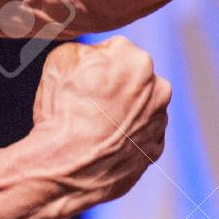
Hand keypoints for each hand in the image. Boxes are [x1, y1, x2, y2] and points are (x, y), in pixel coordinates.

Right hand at [27, 37, 170, 206]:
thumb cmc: (61, 112)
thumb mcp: (59, 60)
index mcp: (138, 60)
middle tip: (85, 103)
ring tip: (91, 128)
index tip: (78, 80)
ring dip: (121, 112)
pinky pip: (139, 137)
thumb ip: (84, 50)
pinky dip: (124, 138)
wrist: (65, 168)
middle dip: (113, 87)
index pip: (115, 51)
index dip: (91, 64)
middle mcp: (158, 89)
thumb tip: (91, 55)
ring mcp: (159, 123)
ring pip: (139, 108)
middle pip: (133, 79)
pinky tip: (101, 145)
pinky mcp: (153, 152)